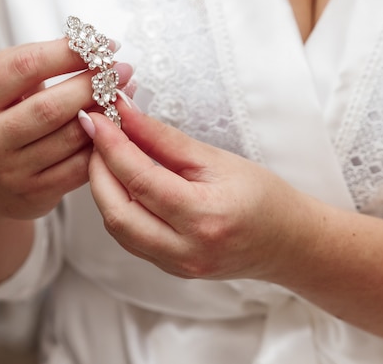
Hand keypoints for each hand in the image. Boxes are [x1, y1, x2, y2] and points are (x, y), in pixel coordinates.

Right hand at [0, 38, 132, 219]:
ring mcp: (12, 171)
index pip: (24, 67)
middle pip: (51, 106)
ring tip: (123, 96)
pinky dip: (103, 143)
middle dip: (93, 84)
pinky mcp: (36, 194)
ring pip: (71, 137)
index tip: (100, 45)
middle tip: (121, 71)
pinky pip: (80, 166)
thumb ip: (33, 66)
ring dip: (105, 113)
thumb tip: (94, 50)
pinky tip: (115, 128)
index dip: (67, 52)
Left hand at [84, 102, 317, 281]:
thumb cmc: (262, 196)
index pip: (140, 179)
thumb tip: (124, 115)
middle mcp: (185, 250)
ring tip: (107, 156)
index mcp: (204, 217)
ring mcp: (176, 265)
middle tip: (97, 136)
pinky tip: (122, 183)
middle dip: (97, 170)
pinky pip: (129, 238)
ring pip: (117, 228)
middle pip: (116, 211)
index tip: (94, 118)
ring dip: (103, 190)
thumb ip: (164, 138)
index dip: (110, 145)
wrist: (288, 242)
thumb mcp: (216, 158)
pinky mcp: (169, 268)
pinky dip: (117, 207)